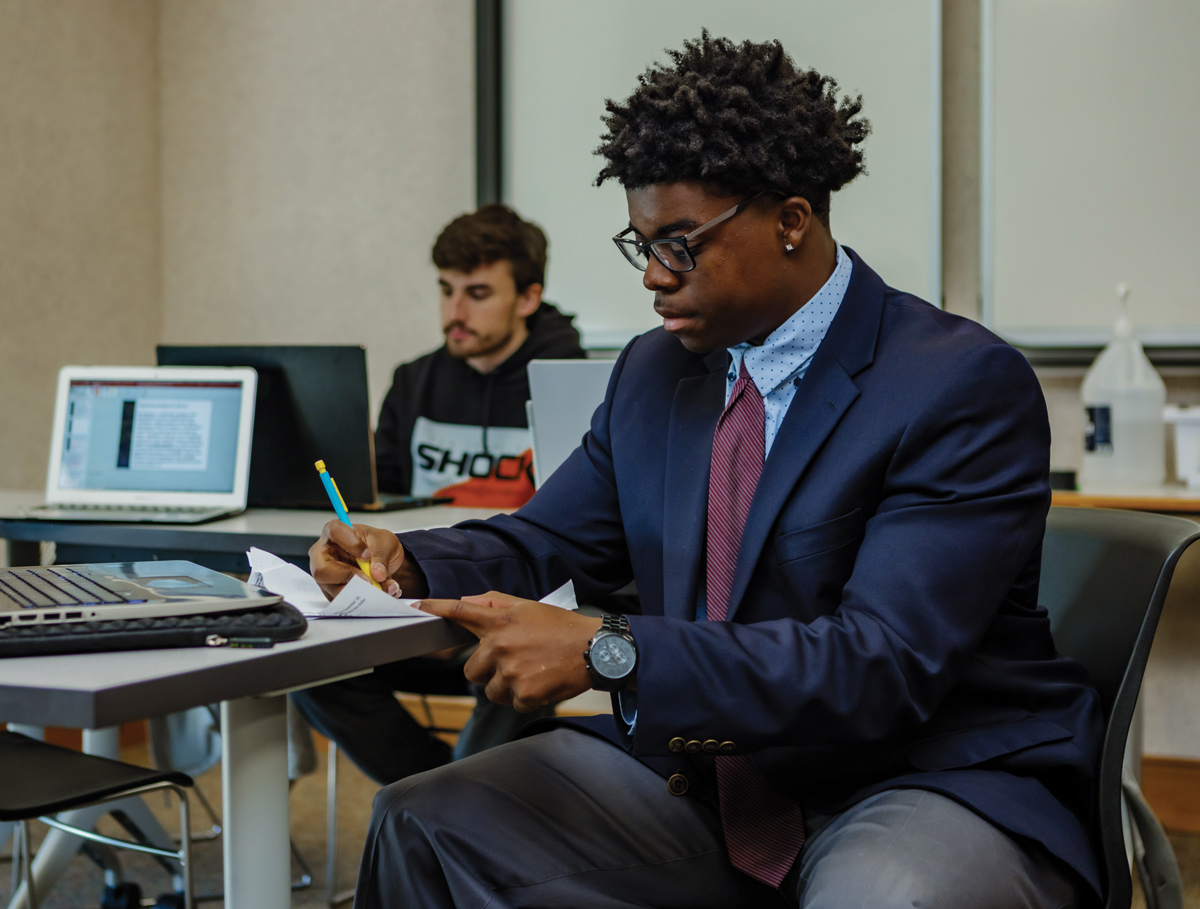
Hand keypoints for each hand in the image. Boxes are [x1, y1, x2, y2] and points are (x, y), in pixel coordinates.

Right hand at [308, 520, 428, 599]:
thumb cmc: (376, 544)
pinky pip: (345, 601)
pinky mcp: (334, 592)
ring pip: (333, 589)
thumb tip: (377, 573)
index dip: (351, 544)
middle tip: (368, 580)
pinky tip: (379, 593)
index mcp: (334, 533)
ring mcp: (327, 576)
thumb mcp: (385, 542)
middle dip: (347, 577)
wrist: (381, 559)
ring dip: (360, 592)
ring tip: (380, 587)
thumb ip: (381, 555)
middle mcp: (324, 555)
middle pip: (322, 570)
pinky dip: (364, 600)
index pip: (334, 532)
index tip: (367, 554)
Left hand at [419, 592, 602, 712]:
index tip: (417, 607)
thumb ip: (495, 604)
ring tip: (532, 672)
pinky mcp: (524, 694)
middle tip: (515, 662)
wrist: (596, 650)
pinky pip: (512, 703)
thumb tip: (467, 602)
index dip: (436, 609)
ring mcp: (511, 672)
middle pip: (471, 670)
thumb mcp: (529, 607)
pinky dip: (525, 698)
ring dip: (507, 686)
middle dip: (488, 670)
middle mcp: (501, 646)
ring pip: (491, 691)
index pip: (461, 612)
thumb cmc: (562, 627)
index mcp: (500, 621)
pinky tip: (542, 682)